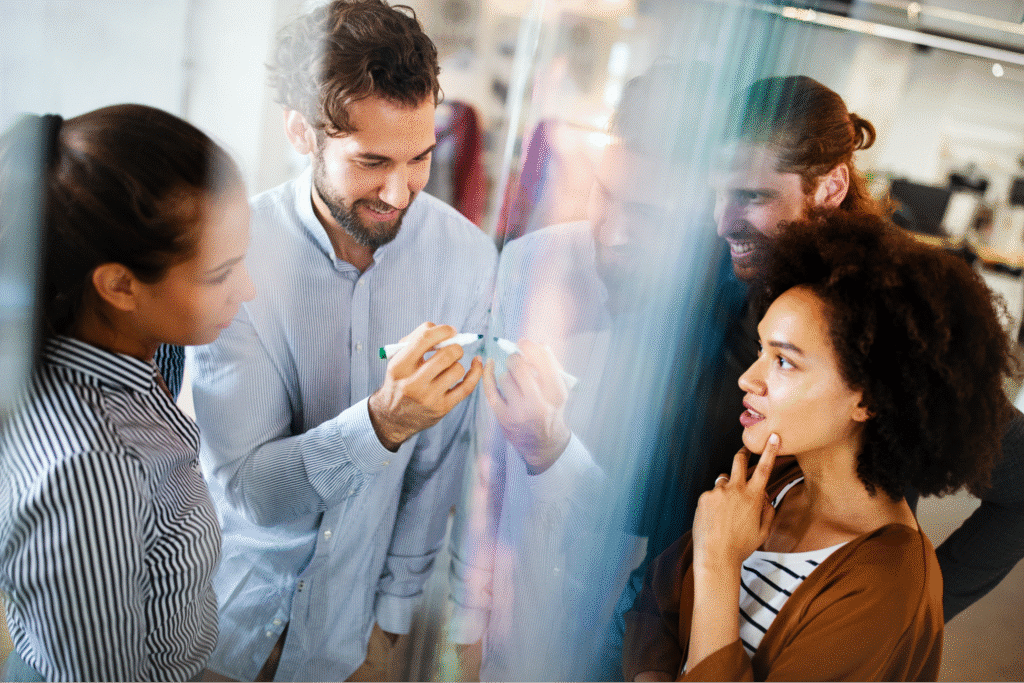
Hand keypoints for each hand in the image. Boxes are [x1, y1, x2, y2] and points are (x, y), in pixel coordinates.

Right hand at [368, 322, 482, 450]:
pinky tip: (477, 364)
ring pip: (457, 370)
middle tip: (453, 349)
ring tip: (449, 366)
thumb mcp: (398, 359)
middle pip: (446, 355)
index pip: (425, 338)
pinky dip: (476, 373)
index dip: (443, 330)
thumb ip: (417, 340)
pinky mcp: (442, 408)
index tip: (451, 331)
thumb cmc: (400, 381)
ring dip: (457, 363)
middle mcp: (413, 383)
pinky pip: (467, 387)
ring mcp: (428, 397)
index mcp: (400, 366)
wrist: (393, 417)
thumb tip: (446, 331)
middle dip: (455, 347)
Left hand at [482, 339, 570, 474]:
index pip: (543, 361)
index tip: (523, 343)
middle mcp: (539, 403)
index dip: (530, 347)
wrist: (544, 444)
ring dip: (508, 375)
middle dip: (515, 359)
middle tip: (516, 361)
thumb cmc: (551, 410)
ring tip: (515, 383)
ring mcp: (520, 412)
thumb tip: (536, 344)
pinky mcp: (504, 417)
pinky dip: (488, 374)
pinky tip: (488, 365)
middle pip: (520, 367)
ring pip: (505, 377)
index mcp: (557, 393)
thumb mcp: (559, 390)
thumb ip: (551, 366)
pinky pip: (490, 390)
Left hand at [691, 433, 779, 570]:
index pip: (764, 468)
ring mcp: (718, 491)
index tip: (772, 437)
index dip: (769, 451)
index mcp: (753, 497)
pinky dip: (714, 501)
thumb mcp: (763, 531)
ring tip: (726, 509)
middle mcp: (736, 489)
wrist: (716, 556)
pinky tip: (714, 518)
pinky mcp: (704, 496)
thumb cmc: (741, 546)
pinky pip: (712, 493)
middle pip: (739, 461)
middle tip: (745, 451)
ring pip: (724, 479)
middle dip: (743, 453)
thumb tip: (765, 497)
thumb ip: (767, 511)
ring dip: (727, 487)